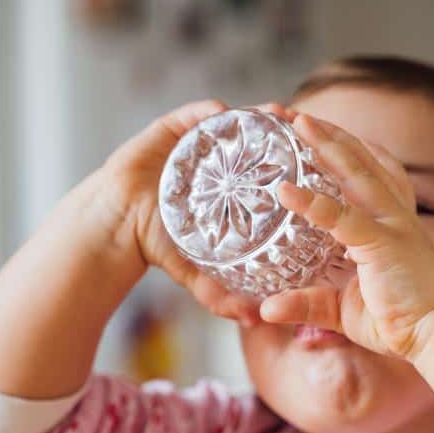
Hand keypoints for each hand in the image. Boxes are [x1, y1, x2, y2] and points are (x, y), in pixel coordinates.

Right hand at [90, 100, 294, 325]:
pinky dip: (209, 112)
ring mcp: (196, 143)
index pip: (271, 168)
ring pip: (231, 122)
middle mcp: (218, 162)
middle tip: (305, 129)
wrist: (114, 228)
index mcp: (231, 188)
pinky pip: (193, 115)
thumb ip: (219, 294)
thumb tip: (250, 319)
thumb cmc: (155, 244)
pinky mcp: (169, 131)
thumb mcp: (195, 271)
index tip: (319, 161)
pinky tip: (224, 114)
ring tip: (276, 113)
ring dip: (255, 114)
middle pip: (258, 138)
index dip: (295, 161)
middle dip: (282, 131)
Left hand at [259, 114, 433, 360]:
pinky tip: (286, 191)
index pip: (364, 173)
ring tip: (297, 121)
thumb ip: (306, 304)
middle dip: (328, 134)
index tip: (312, 132)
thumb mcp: (341, 310)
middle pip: (360, 160)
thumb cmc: (397, 322)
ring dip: (326, 145)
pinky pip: (343, 218)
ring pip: (356, 174)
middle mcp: (393, 215)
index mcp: (388, 223)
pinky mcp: (384, 243)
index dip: (339, 150)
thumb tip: (265, 309)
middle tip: (296, 112)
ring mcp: (391, 225)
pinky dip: (313, 203)